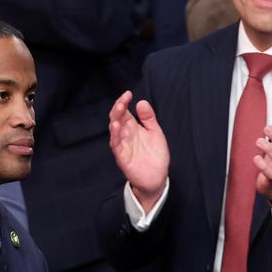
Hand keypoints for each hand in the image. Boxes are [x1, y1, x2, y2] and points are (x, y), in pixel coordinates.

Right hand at [109, 91, 169, 211]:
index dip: (124, 102)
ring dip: (116, 119)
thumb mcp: (155, 133)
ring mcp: (122, 145)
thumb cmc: (155, 155)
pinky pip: (116, 145)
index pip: (124, 112)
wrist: (157, 177)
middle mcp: (125, 135)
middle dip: (118, 108)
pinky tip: (116, 126)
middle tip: (123, 100)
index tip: (128, 93)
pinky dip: (115, 135)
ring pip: (114, 130)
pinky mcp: (122, 157)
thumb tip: (142, 102)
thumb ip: (149, 118)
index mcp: (132, 127)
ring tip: (119, 109)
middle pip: (117, 118)